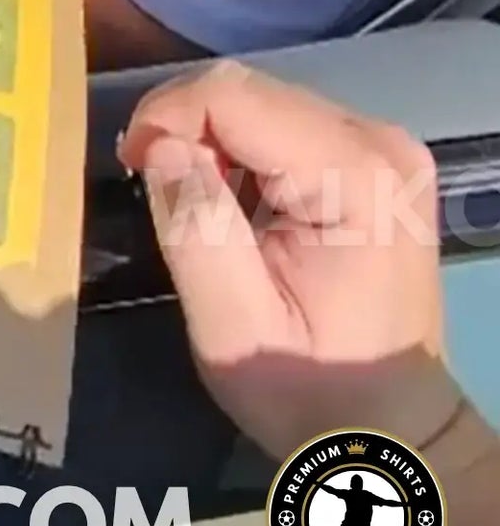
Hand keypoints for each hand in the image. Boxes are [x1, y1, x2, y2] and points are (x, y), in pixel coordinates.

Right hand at [119, 61, 459, 458]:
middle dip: (185, 129)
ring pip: (261, 101)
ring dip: (211, 141)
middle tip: (155, 190)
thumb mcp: (233, 329)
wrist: (394, 434)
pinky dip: (242, 152)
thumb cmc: (314, 393)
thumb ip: (195, 230)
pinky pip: (283, 124)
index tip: (132, 169)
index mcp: (354, 174)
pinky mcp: (375, 159)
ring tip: (194, 204)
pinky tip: (235, 202)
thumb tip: (162, 149)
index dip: (166, 117)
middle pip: (248, 91)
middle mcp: (379, 141)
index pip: (234, 95)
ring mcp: (384, 147)